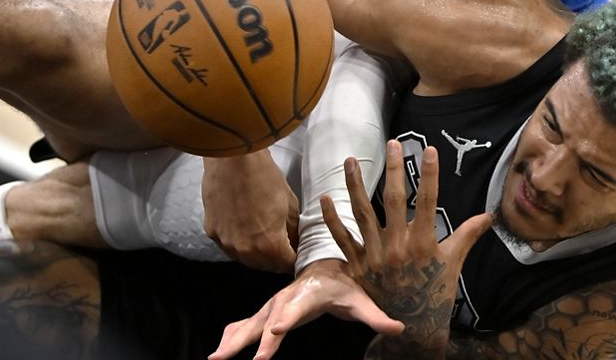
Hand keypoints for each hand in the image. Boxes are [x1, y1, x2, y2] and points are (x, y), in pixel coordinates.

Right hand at [202, 150, 299, 272]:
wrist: (233, 159)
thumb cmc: (264, 177)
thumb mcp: (289, 204)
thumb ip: (293, 230)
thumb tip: (295, 241)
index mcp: (269, 244)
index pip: (286, 265)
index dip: (294, 259)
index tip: (297, 253)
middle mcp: (246, 250)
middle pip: (265, 266)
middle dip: (277, 259)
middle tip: (283, 246)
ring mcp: (226, 243)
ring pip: (246, 260)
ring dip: (257, 254)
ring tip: (265, 238)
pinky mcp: (212, 232)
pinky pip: (229, 247)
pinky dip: (240, 243)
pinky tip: (246, 229)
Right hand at [208, 258, 402, 359]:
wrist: (327, 266)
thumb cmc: (344, 285)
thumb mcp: (361, 300)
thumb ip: (377, 316)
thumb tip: (399, 329)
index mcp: (309, 295)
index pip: (297, 307)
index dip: (287, 317)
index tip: (277, 328)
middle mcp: (288, 298)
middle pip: (268, 319)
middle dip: (254, 338)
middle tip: (239, 356)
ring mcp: (274, 305)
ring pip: (251, 322)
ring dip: (234, 339)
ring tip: (216, 357)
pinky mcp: (267, 311)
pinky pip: (246, 324)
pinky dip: (232, 335)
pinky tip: (218, 350)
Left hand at [322, 140, 492, 354]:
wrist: (413, 327)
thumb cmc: (435, 292)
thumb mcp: (454, 262)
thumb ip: (468, 234)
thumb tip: (491, 214)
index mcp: (424, 242)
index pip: (429, 200)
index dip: (430, 173)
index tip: (429, 149)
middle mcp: (398, 245)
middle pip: (395, 199)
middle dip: (395, 169)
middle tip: (393, 144)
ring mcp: (376, 254)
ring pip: (363, 213)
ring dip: (355, 185)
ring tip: (350, 160)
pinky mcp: (359, 265)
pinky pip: (342, 239)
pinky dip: (332, 219)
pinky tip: (325, 198)